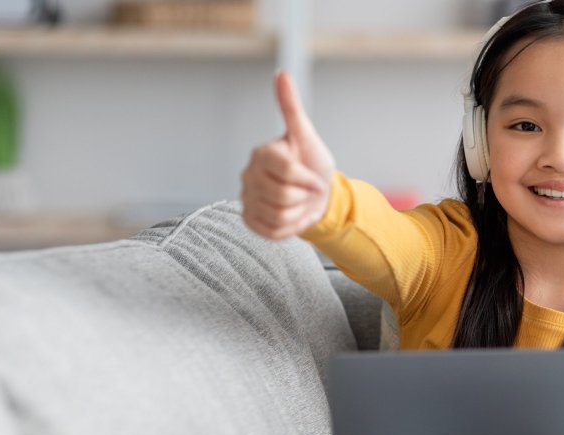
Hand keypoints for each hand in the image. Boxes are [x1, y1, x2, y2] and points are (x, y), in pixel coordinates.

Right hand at [241, 71, 335, 239]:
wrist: (315, 193)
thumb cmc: (312, 162)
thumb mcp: (307, 135)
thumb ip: (291, 107)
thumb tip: (281, 73)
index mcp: (262, 153)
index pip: (287, 173)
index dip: (309, 180)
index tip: (317, 179)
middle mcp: (248, 174)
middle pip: (284, 196)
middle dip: (305, 197)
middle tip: (308, 191)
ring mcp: (246, 198)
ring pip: (279, 216)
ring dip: (299, 213)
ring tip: (300, 202)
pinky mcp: (249, 219)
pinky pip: (272, 231)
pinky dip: (290, 228)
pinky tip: (293, 215)